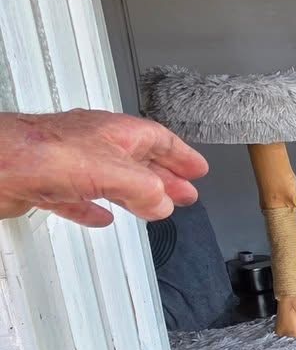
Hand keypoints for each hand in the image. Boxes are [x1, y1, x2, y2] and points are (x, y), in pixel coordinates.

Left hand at [0, 110, 207, 227]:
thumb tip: (163, 203)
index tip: (197, 170)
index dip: (181, 156)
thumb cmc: (44, 152)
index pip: (159, 140)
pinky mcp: (48, 185)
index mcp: (114, 132)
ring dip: (136, 195)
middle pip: (139, 160)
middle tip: (184, 193)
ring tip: (154, 207)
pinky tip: (102, 217)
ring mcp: (69, 164)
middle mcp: (93, 144)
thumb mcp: (113, 171)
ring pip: (113, 179)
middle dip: (165, 178)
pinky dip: (95, 209)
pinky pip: (80, 198)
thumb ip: (144, 189)